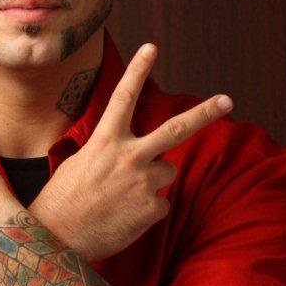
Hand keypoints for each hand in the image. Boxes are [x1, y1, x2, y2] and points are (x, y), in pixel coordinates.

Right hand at [31, 43, 233, 263]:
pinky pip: (161, 203)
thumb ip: (109, 149)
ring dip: (154, 179)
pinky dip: (148, 209)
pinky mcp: (153, 209)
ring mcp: (143, 183)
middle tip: (227, 100)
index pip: (124, 97)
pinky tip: (126, 216)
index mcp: (105, 141)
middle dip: (204, 113)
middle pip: (175, 129)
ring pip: (167, 171)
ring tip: (125, 196)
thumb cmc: (64, 198)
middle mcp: (128, 157)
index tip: (151, 47)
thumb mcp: (80, 161)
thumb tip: (131, 150)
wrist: (59, 238)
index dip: (138, 70)